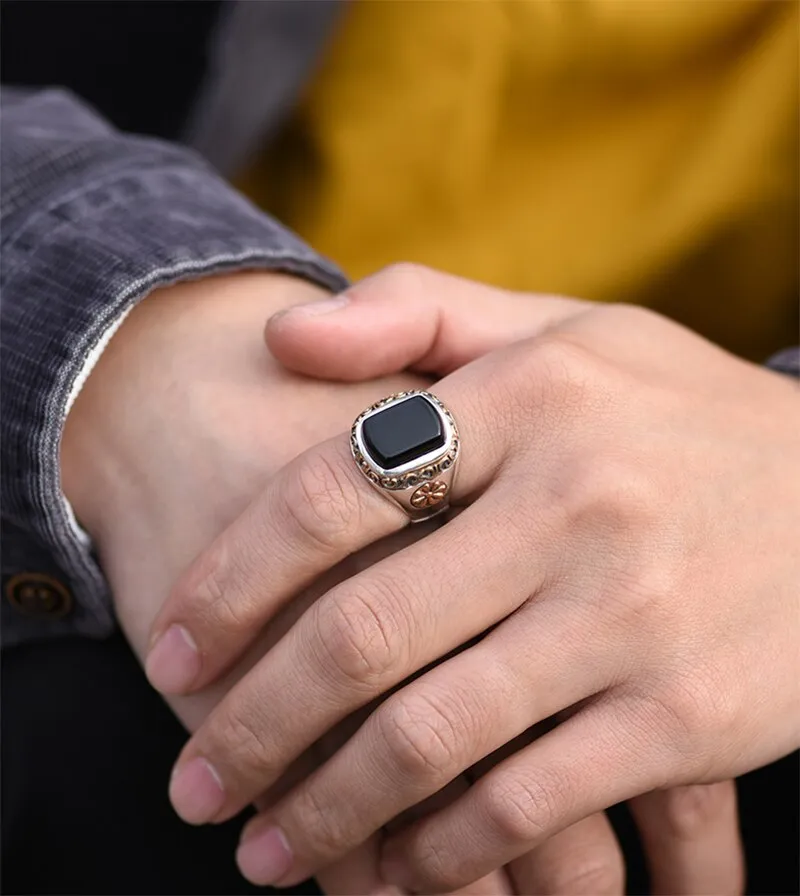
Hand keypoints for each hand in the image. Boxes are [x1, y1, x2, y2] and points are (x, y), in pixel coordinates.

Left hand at [149, 266, 795, 890]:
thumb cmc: (674, 415)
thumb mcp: (566, 330)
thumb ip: (420, 311)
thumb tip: (283, 335)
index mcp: (533, 397)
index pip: (333, 490)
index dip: (233, 582)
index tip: (173, 651)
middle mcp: (578, 501)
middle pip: (362, 632)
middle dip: (253, 725)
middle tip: (191, 786)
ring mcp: (633, 615)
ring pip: (432, 737)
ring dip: (327, 810)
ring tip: (262, 852)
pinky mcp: (684, 717)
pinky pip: (528, 803)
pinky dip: (443, 850)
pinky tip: (392, 867)